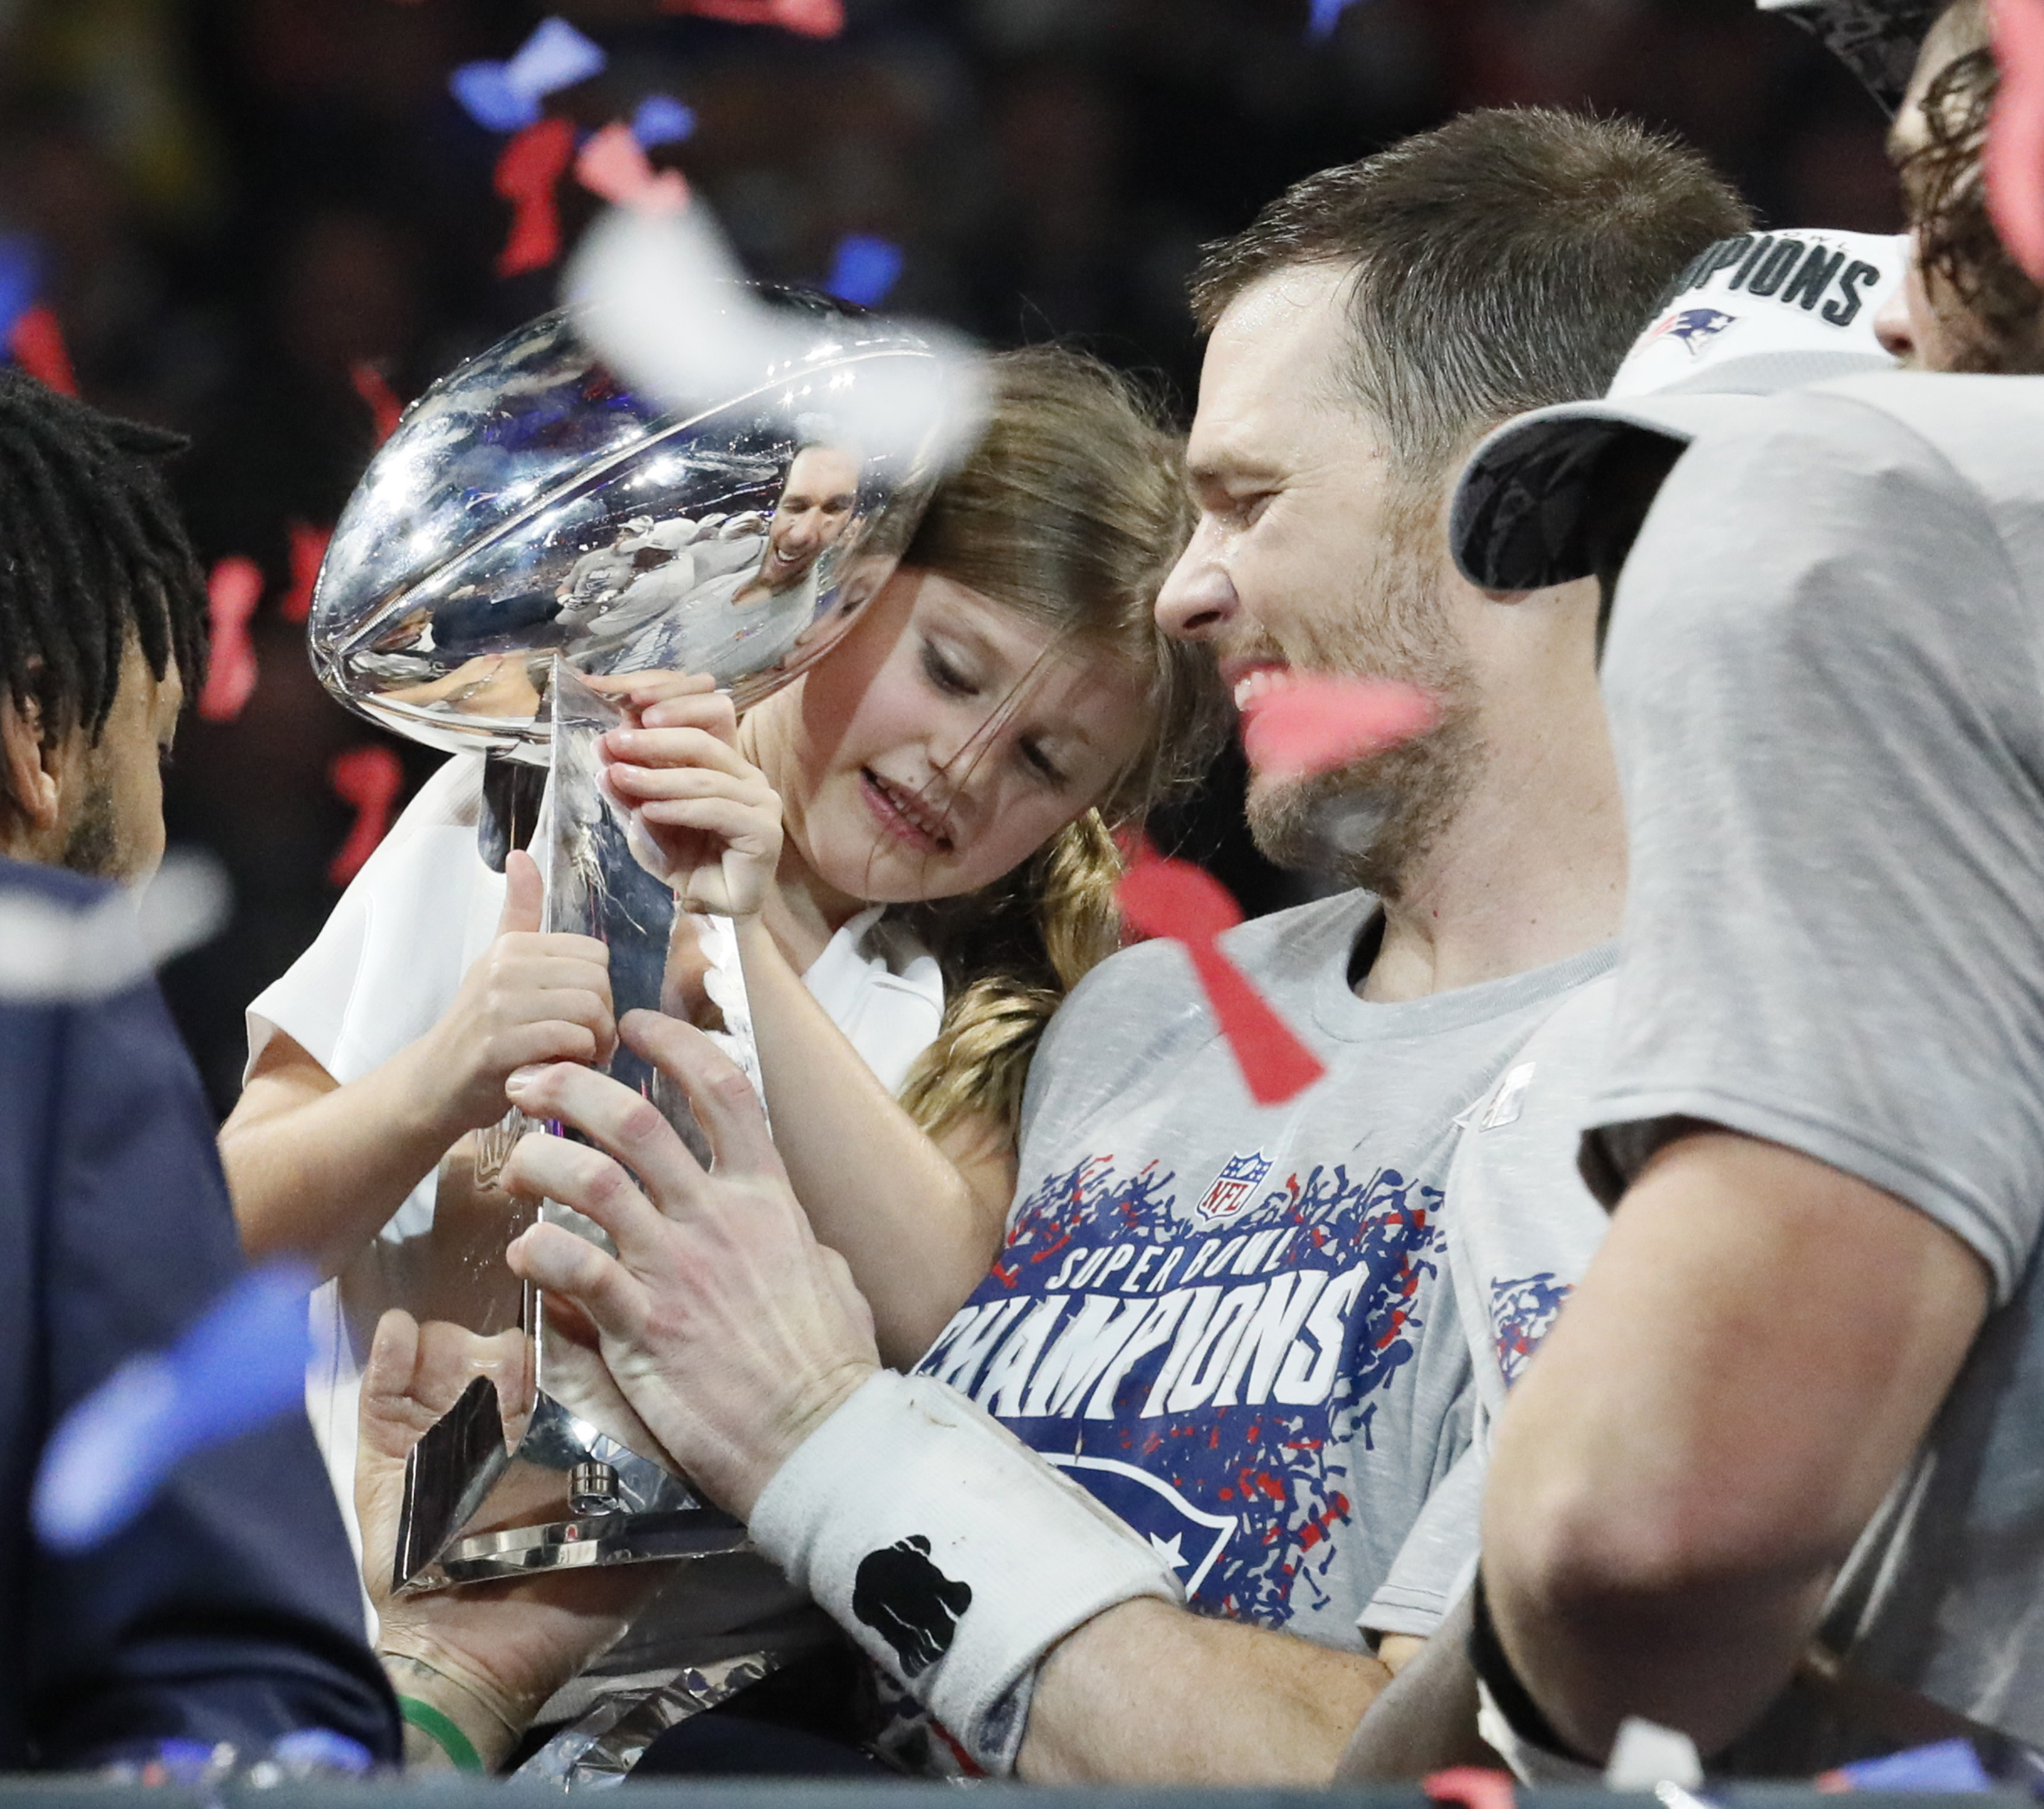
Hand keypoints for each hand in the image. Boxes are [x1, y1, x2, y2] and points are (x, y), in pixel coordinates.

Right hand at [358, 1310, 661, 1768]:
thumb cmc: (558, 1610)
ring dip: (450, 1339)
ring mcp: (436, 1433)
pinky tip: (405, 1330)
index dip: (571, 1336)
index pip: (562, 1366)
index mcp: (550, 1439)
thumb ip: (669, 1503)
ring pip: (443, 1355)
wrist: (473, 1663)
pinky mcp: (383, 1451)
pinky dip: (391, 1352)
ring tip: (459, 1346)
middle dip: (509, 1334)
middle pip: (499, 1349)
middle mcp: (494, 1426)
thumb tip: (720, 1469)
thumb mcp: (632, 1553)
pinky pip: (383, 1388)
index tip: (580, 1314)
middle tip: (516, 1346)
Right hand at [415, 850, 615, 1136]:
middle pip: (597, 982)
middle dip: (603, 1018)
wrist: (433, 1085)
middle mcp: (503, 967)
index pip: (596, 954)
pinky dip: (578, 1060)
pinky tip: (562, 1069)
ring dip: (595, 1042)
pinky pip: (569, 1040)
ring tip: (580, 1056)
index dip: (600, 989)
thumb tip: (520, 855)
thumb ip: (519, 912)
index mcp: (511, 944)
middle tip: (589, 1042)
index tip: (584, 1015)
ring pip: (588, 1010)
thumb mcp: (498, 962)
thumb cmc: (480, 1026)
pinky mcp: (498, 1046)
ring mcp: (497, 1006)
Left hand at [499, 1011, 879, 1519]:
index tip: (635, 1024)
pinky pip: (575, 1268)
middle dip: (575, 1084)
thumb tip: (790, 1234)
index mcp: (768, 1198)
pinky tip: (524, 1251)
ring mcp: (679, 1269)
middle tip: (532, 1078)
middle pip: (638, 1121)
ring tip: (513, 1161)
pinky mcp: (643, 1328)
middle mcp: (720, 1219)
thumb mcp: (830, 1280)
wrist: (821, 1441)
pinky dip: (538, 1249)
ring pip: (593, 1181)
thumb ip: (797, 1242)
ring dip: (541, 1159)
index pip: (724, 1090)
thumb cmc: (831, 1367)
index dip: (675, 1044)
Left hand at [587, 672, 783, 918]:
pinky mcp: (765, 831)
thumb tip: (604, 758)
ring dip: (657, 777)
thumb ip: (630, 793)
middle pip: (702, 741)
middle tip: (614, 741)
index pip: (703, 719)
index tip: (623, 704)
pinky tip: (649, 810)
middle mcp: (747, 776)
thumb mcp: (646, 821)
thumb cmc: (687, 863)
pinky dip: (679, 808)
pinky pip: (716, 810)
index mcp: (724, 764)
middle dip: (653, 741)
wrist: (715, 909)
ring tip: (620, 777)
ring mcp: (761, 801)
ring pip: (704, 777)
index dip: (669, 705)